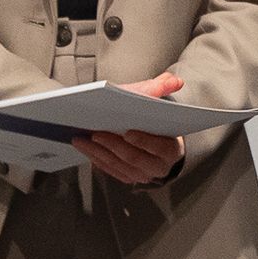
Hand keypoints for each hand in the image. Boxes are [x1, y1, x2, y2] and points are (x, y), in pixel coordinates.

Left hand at [72, 70, 187, 187]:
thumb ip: (163, 90)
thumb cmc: (154, 120)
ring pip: (118, 165)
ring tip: (82, 139)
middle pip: (134, 158)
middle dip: (113, 145)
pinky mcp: (127, 177)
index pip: (159, 146)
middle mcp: (158, 166)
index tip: (127, 132)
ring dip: (98, 153)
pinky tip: (85, 148)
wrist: (154, 139)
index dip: (143, 140)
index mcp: (171, 149)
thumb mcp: (158, 103)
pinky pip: (110, 170)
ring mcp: (142, 175)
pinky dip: (96, 159)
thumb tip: (175, 81)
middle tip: (96, 134)